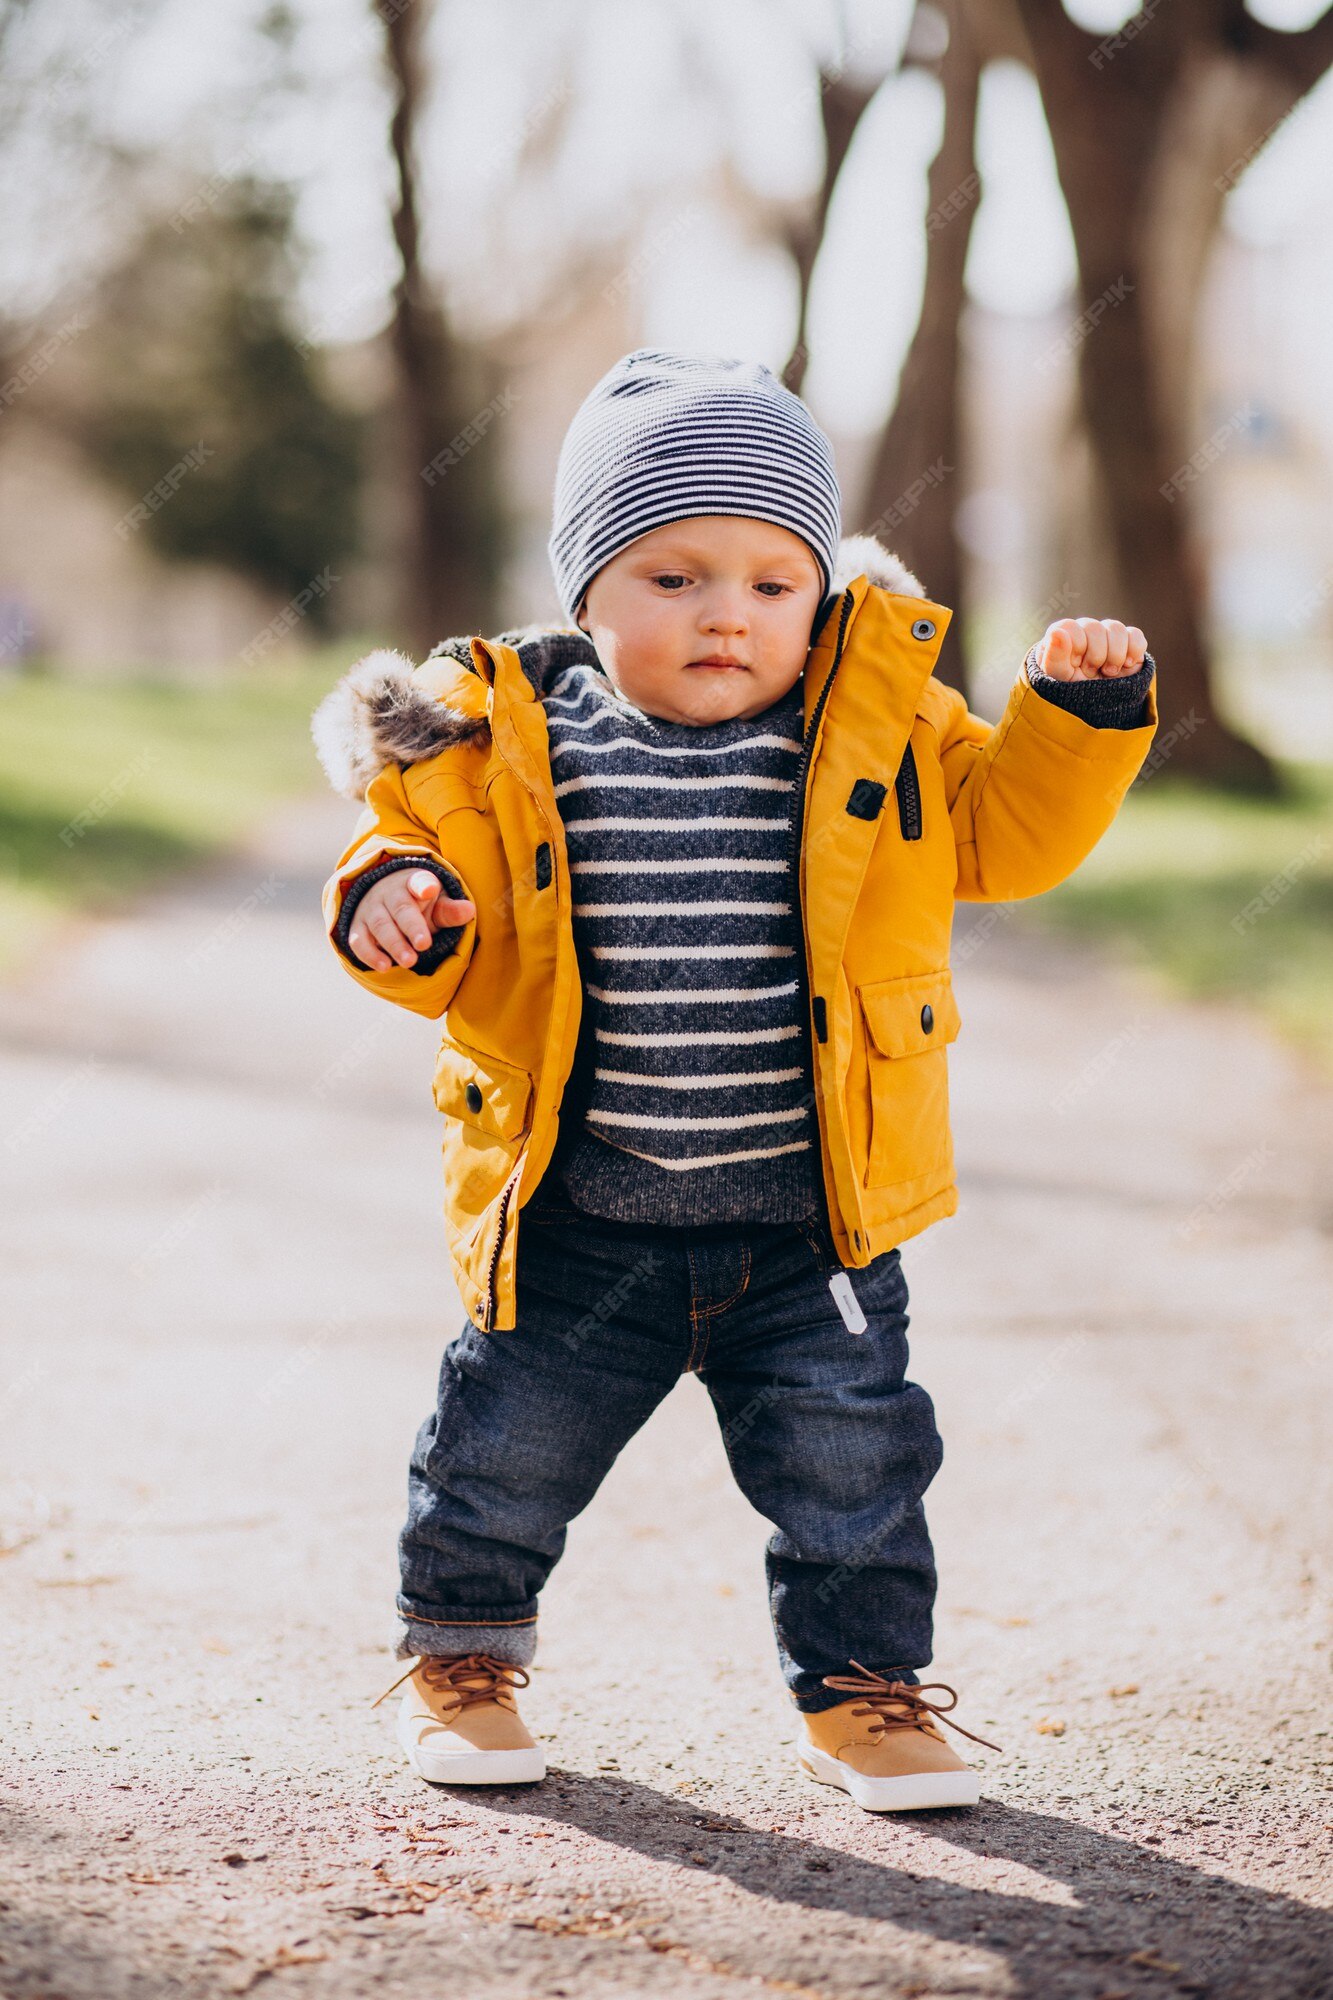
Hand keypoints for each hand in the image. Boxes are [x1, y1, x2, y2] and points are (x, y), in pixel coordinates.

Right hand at [348, 867, 475, 971]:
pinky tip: (385, 967)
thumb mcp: (437, 904)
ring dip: (394, 944)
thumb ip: (450, 911)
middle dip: (412, 927)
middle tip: (424, 945)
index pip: (419, 881)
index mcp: (413, 883)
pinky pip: (359, 940)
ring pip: (380, 925)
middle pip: (400, 909)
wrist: (384, 898)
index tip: (429, 890)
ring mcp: (371, 910)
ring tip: (410, 962)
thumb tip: (470, 911)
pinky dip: (370, 954)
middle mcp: (389, 893)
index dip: (423, 885)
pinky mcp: (358, 927)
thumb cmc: (419, 904)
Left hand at [1034, 617, 1146, 680]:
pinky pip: (1135, 636)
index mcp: (1064, 635)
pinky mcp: (1128, 643)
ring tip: (1108, 672)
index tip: (1076, 665)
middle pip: (1095, 628)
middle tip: (1091, 673)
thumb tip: (1057, 632)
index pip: (1071, 628)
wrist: (1095, 708)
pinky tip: (1126, 665)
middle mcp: (1085, 630)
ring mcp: (1107, 635)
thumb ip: (1054, 656)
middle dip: (1095, 656)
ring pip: (1117, 629)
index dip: (1077, 648)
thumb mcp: (1058, 678)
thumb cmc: (1070, 690)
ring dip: (1114, 656)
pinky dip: (1133, 651)